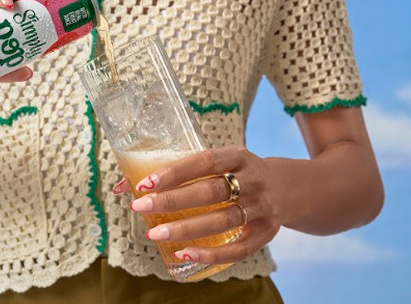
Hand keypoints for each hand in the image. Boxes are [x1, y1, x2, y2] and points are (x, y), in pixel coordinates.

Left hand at [113, 145, 283, 264]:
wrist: (287, 188)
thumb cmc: (238, 174)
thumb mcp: (219, 163)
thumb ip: (178, 172)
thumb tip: (123, 185)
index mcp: (239, 155)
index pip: (205, 161)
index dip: (175, 172)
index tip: (145, 183)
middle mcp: (253, 180)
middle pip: (212, 191)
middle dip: (173, 200)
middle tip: (140, 207)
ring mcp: (262, 207)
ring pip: (223, 220)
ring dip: (186, 229)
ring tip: (155, 233)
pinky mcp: (266, 233)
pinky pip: (238, 249)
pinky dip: (211, 255)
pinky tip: (184, 254)